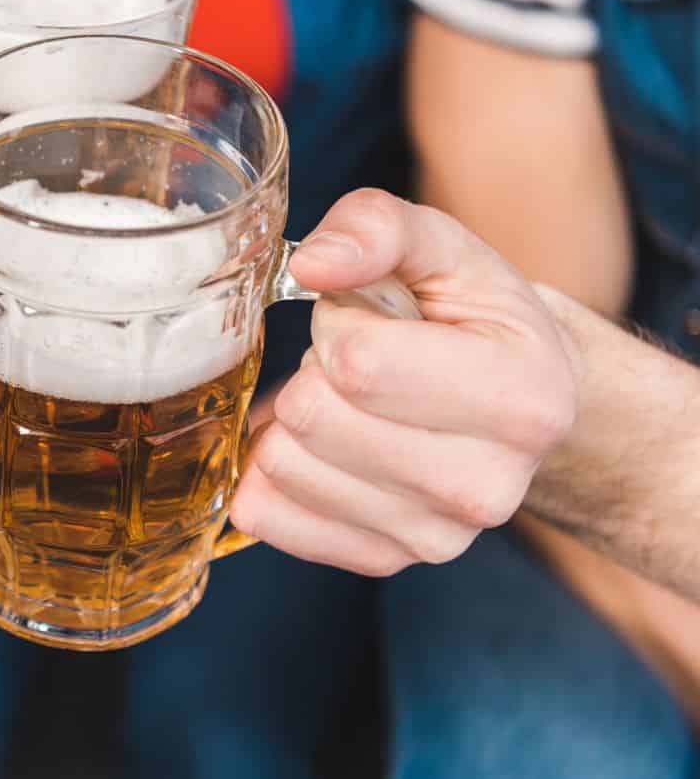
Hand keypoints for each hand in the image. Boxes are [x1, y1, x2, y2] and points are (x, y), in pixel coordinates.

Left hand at [229, 190, 578, 575]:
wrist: (512, 401)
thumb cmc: (469, 317)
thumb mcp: (440, 246)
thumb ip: (376, 228)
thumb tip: (312, 264)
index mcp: (520, 400)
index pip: (357, 362)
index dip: (339, 323)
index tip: (373, 320)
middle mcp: (487, 487)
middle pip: (314, 417)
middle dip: (315, 371)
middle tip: (358, 364)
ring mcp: (436, 537)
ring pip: (283, 466)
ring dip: (294, 420)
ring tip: (350, 404)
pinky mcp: (384, 560)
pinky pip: (268, 515)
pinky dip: (270, 473)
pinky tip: (317, 448)